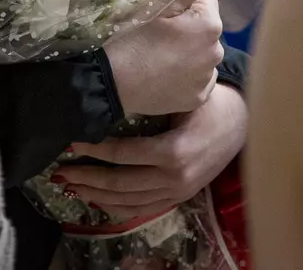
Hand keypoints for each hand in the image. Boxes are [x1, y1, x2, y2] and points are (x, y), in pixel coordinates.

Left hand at [51, 84, 245, 220]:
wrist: (244, 122)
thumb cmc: (211, 102)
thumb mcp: (183, 97)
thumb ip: (150, 102)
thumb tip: (108, 94)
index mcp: (173, 151)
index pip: (123, 155)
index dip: (93, 150)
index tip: (70, 143)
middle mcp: (174, 178)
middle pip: (119, 183)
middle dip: (85, 177)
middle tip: (59, 170)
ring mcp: (177, 192)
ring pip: (128, 201)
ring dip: (95, 194)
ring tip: (70, 185)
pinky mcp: (178, 198)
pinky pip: (142, 209)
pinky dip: (116, 207)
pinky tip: (96, 199)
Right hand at [104, 0, 222, 116]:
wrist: (114, 82)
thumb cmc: (133, 37)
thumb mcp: (157, 6)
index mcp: (209, 25)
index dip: (184, 0)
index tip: (163, 9)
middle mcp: (217, 52)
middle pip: (205, 28)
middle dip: (189, 25)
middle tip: (158, 32)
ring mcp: (208, 78)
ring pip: (202, 53)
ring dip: (189, 49)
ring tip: (160, 53)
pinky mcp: (199, 99)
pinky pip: (198, 77)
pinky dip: (186, 73)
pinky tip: (165, 72)